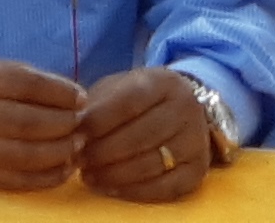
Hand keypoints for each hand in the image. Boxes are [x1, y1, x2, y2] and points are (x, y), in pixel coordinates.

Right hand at [0, 56, 84, 192]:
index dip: (59, 93)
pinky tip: (65, 168)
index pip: (27, 86)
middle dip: (63, 125)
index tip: (82, 98)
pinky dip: (47, 177)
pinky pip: (18, 180)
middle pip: (28, 123)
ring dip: (60, 152)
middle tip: (82, 125)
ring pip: (25, 155)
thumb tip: (77, 99)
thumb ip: (35, 81)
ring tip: (77, 146)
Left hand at [75, 67, 222, 203]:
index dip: (99, 122)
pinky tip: (112, 188)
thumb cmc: (138, 100)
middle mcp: (186, 108)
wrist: (181, 110)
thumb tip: (75, 129)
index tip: (75, 135)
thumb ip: (97, 105)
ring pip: (152, 163)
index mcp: (163, 82)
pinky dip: (135, 191)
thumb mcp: (118, 89)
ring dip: (115, 174)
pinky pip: (167, 187)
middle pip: (141, 136)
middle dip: (104, 152)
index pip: (128, 102)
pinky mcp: (199, 169)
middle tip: (79, 161)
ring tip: (90, 176)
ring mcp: (196, 140)